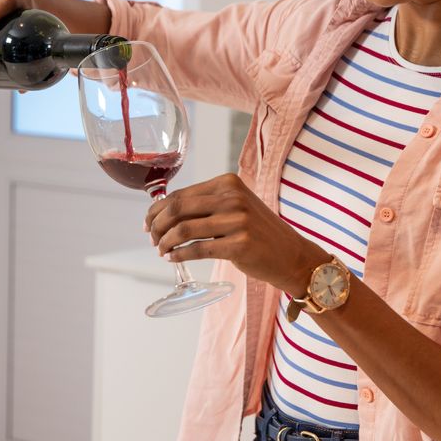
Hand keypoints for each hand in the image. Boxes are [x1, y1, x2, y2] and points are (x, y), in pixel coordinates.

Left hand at [145, 173, 324, 294]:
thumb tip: (165, 213)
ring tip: (161, 250)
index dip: (157, 209)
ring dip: (166, 242)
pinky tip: (173, 258)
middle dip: (157, 225)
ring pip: (184, 229)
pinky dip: (180, 254)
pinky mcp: (240, 245)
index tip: (148, 223)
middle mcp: (233, 197)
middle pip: (178, 209)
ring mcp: (237, 221)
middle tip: (151, 238)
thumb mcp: (236, 207)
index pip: (181, 194)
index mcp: (229, 183)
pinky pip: (198, 249)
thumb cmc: (259, 233)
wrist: (292, 255)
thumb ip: (207, 204)